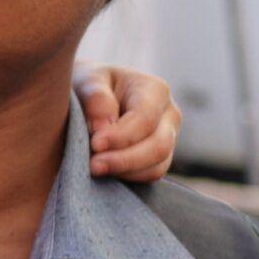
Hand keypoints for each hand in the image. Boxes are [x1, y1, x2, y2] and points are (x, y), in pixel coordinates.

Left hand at [78, 64, 181, 181]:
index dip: (121, 136)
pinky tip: (106, 171)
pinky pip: (151, 175)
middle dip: (125, 159)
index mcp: (155, 90)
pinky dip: (128, 177)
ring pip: (157, 165)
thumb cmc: (93, 87)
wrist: (95, 97)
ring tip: (95, 167)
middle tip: (93, 165)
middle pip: (158, 146)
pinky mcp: (160, 158)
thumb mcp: (88, 81)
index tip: (94, 144)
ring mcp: (169, 138)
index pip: (145, 119)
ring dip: (125, 170)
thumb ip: (95, 97)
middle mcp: (169, 114)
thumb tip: (102, 126)